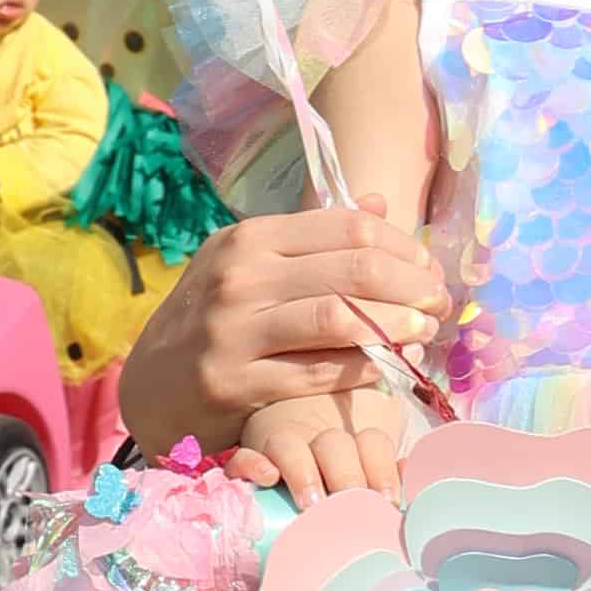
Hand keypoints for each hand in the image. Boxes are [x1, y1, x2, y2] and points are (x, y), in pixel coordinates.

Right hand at [117, 201, 443, 464]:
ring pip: (341, 320)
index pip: (348, 227)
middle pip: (355, 269)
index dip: (401, 246)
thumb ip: (312, 238)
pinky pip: (319, 373)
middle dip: (413, 286)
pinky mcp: (235, 383)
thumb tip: (380, 203)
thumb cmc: (211, 320)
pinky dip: (365, 368)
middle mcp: (239, 277)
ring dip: (397, 326)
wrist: (150, 387)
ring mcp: (233, 331)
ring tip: (425, 332)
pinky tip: (390, 365)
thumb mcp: (248, 266)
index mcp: (248, 239)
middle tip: (440, 302)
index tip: (428, 267)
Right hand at [234, 378, 417, 508]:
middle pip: (334, 445)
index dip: (383, 470)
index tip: (388, 501)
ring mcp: (283, 445)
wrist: (288, 474)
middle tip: (353, 504)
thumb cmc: (345, 482)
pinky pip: (244, 456)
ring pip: (290, 448)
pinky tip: (266, 478)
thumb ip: (392, 483)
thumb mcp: (373, 477)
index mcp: (354, 441)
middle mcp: (319, 438)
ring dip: (304, 474)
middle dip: (346, 476)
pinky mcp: (250, 457)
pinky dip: (251, 465)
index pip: (372, 442)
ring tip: (313, 504)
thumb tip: (412, 486)